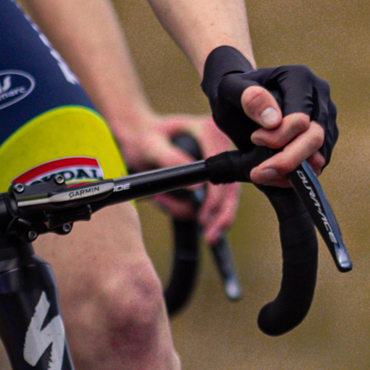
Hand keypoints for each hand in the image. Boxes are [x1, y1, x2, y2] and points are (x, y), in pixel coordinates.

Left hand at [112, 109, 240, 239]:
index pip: (222, 171)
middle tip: (209, 237)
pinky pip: (212, 203)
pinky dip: (192, 210)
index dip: (216, 198)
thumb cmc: (143, 138)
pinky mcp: (213, 178)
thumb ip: (170, 160)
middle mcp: (220, 145)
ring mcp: (219, 163)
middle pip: (231, 188)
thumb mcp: (151, 146)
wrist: (138, 140)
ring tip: (162, 202)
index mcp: (210, 131)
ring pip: (225, 200)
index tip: (204, 218)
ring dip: (199, 214)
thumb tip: (196, 188)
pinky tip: (166, 201)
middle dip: (221, 216)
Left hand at [232, 84, 325, 191]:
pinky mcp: (324, 138)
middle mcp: (319, 97)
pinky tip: (272, 173)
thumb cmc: (235, 91)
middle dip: (287, 160)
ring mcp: (325, 118)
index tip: (254, 139)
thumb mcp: (230, 88)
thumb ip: (248, 98)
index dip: (278, 137)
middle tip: (258, 174)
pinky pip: (316, 164)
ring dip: (290, 172)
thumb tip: (273, 120)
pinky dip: (294, 175)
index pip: (301, 118)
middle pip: (315, 137)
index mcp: (300, 79)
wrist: (240, 99)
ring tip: (262, 173)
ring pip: (319, 155)